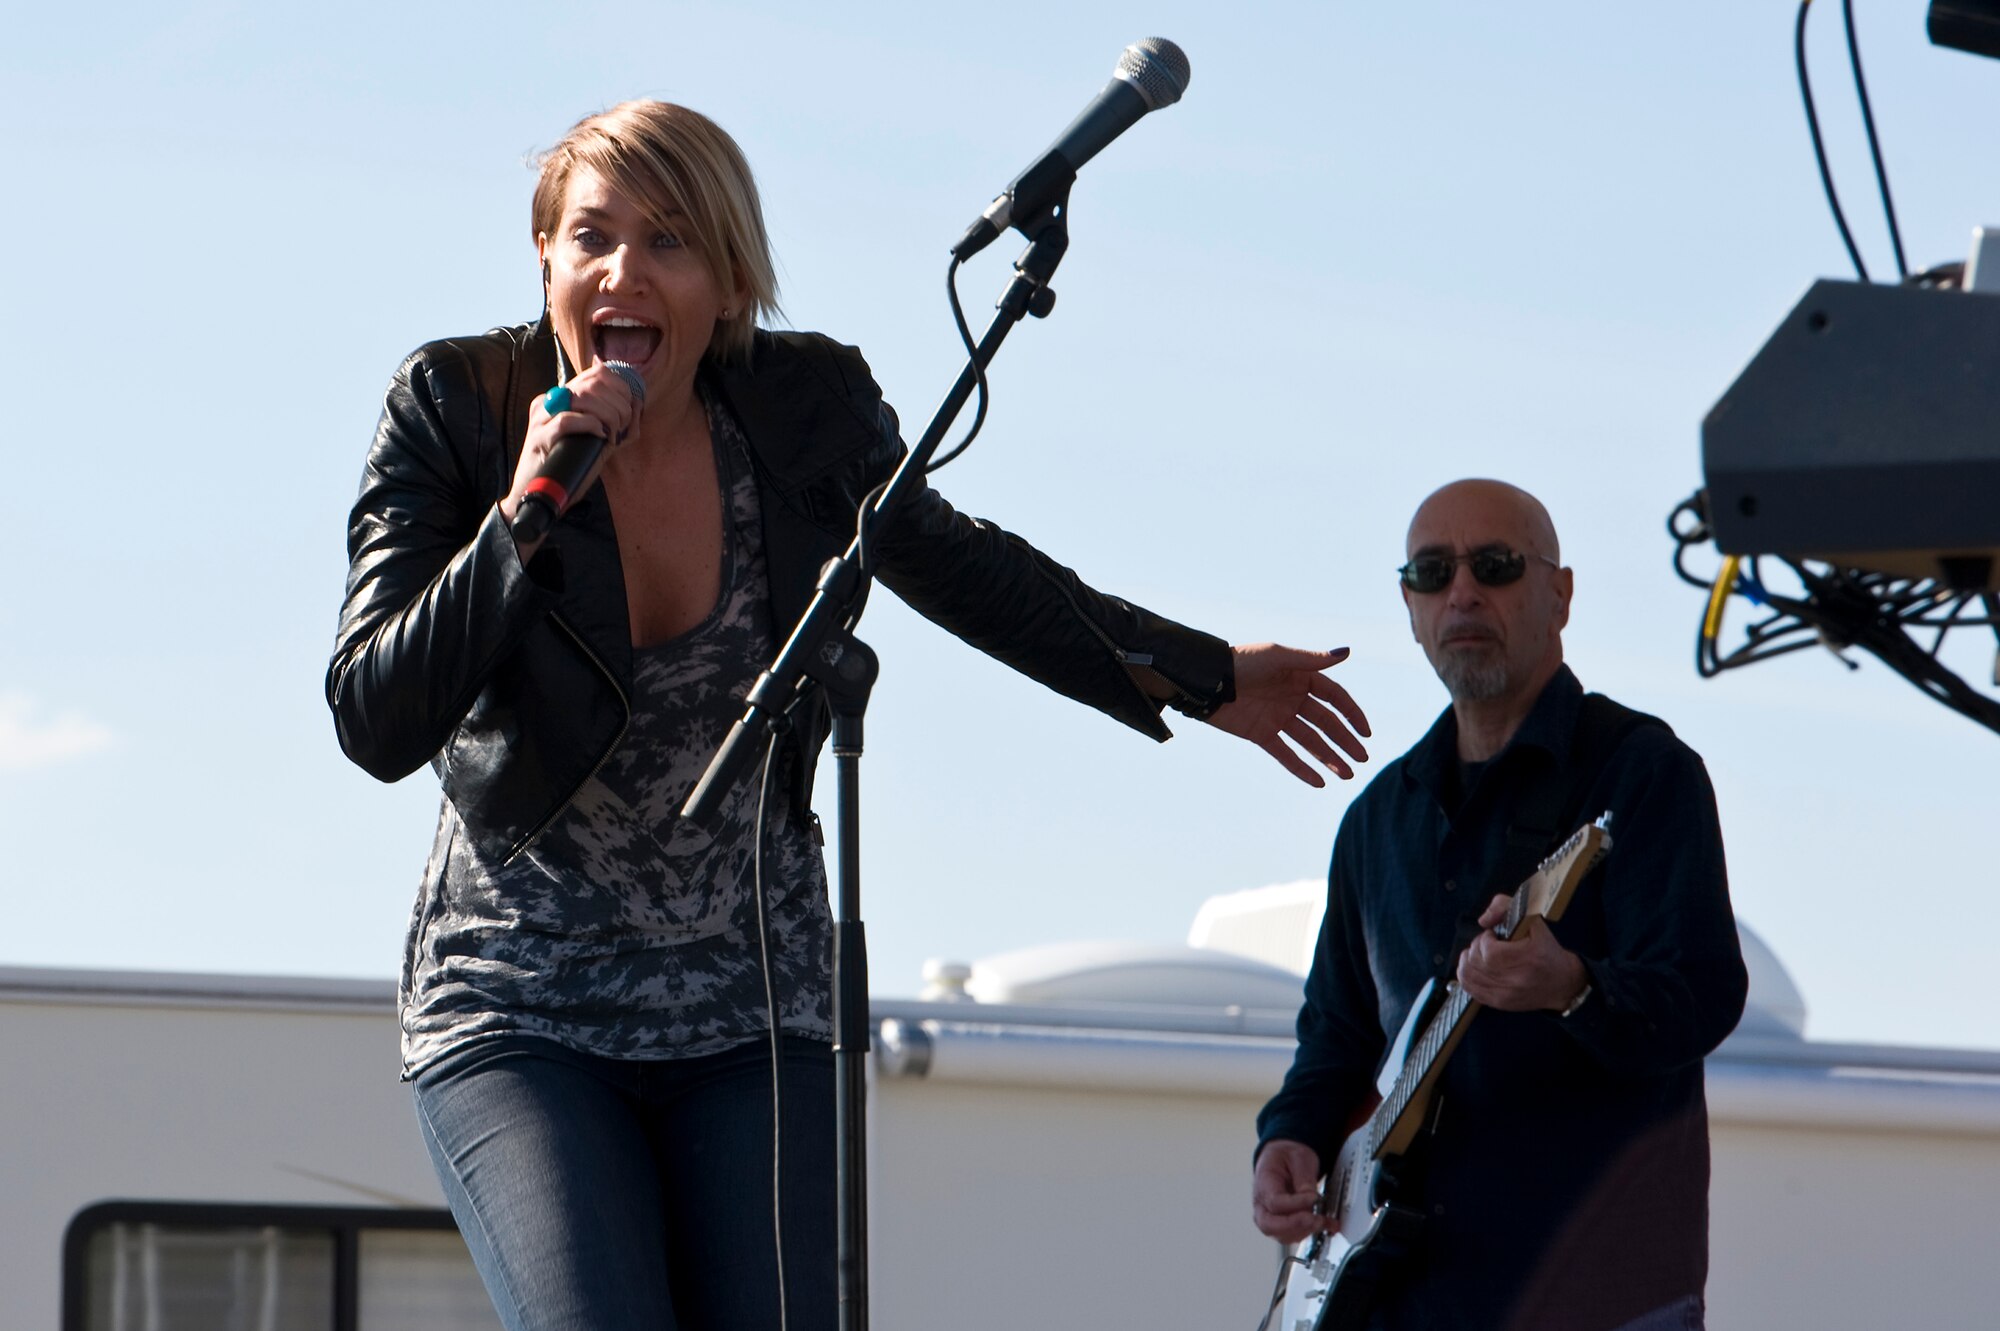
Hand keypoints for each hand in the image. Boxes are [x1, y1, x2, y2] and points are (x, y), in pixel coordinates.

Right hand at [500, 362, 643, 534]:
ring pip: (583, 397)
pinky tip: (599, 437)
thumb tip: (638, 403)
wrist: (542, 495)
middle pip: (593, 383)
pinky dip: (590, 426)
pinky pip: (567, 420)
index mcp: (564, 397)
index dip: (621, 389)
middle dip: (618, 405)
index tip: (627, 412)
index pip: (597, 373)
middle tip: (620, 427)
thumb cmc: (572, 467)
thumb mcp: (602, 441)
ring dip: (608, 416)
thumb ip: (621, 424)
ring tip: (610, 435)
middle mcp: (550, 400)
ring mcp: (542, 417)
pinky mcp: (538, 437)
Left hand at [1204, 644, 1369, 785]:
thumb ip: (1312, 660)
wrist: (1207, 680)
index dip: (1352, 714)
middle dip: (1345, 741)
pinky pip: (1285, 754)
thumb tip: (1347, 652)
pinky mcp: (1261, 734)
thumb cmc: (1242, 661)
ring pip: (1310, 742)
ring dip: (1329, 758)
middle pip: (1326, 723)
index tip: (1366, 733)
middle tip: (1363, 758)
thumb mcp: (1278, 657)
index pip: (1334, 697)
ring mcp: (1277, 718)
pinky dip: (1301, 768)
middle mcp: (1292, 699)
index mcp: (1300, 678)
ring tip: (1347, 775)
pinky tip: (1319, 782)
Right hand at [1252, 1139, 1325, 1242]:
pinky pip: (1293, 1234)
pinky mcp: (1283, 1223)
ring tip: (1325, 1221)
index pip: (1274, 1202)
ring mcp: (1271, 1216)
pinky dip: (1310, 1232)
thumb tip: (1311, 1198)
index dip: (1295, 1204)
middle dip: (1296, 1226)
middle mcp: (1262, 1204)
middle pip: (1269, 1226)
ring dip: (1305, 1231)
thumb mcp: (1298, 1157)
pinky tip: (1326, 1225)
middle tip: (1316, 1219)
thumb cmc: (1286, 1156)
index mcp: (1263, 1184)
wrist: (1283, 1157)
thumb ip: (1303, 1178)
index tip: (1314, 1197)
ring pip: (1282, 1235)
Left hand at [1455, 894, 1588, 1011]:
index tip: (1493, 935)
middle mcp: (1515, 980)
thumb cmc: (1547, 950)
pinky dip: (1465, 975)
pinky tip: (1474, 967)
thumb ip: (1506, 906)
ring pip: (1468, 975)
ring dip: (1468, 960)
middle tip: (1487, 944)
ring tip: (1479, 954)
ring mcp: (1505, 995)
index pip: (1490, 951)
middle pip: (1476, 962)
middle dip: (1476, 947)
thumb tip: (1483, 920)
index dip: (1485, 939)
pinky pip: (1470, 989)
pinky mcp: (1499, 1003)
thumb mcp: (1534, 921)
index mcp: (1528, 959)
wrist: (1562, 983)